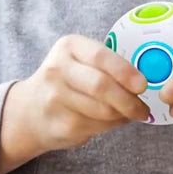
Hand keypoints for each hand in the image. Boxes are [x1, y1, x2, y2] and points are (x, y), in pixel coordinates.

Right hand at [17, 34, 149, 154]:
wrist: (29, 111)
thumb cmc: (66, 81)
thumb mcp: (80, 60)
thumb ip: (107, 65)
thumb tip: (143, 82)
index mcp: (68, 46)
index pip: (101, 56)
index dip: (125, 72)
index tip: (143, 84)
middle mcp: (57, 69)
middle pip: (101, 85)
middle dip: (129, 100)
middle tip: (143, 108)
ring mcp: (54, 98)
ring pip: (102, 110)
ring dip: (123, 114)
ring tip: (131, 113)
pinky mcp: (58, 124)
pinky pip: (96, 127)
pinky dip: (112, 125)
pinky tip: (113, 120)